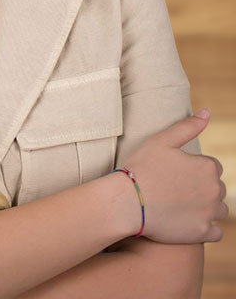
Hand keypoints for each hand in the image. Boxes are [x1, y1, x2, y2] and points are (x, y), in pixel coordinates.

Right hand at [124, 110, 228, 243]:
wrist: (127, 201)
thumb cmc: (142, 167)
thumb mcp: (161, 140)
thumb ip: (188, 127)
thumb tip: (208, 112)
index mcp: (207, 166)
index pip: (212, 166)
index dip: (193, 168)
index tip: (175, 172)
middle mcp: (215, 190)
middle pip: (217, 188)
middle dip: (201, 188)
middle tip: (174, 189)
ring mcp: (210, 213)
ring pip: (219, 210)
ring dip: (206, 208)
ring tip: (180, 205)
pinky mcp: (203, 233)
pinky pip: (216, 231)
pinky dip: (206, 227)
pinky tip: (187, 221)